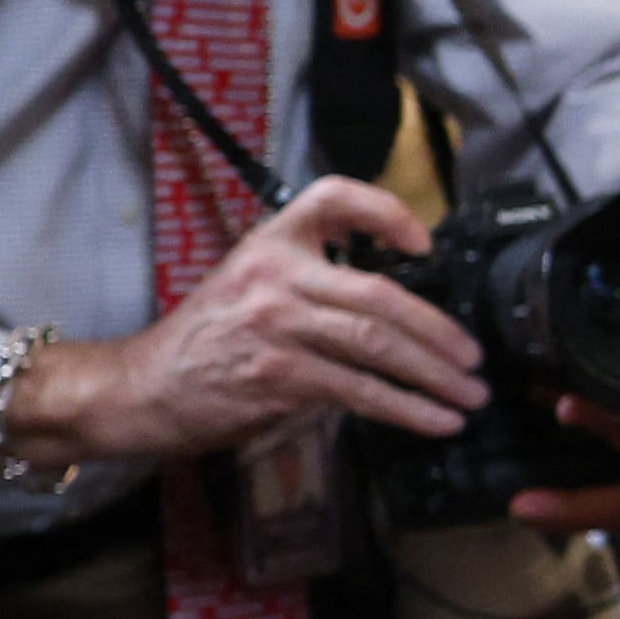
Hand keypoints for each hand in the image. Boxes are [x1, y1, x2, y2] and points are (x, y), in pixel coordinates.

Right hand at [43, 176, 479, 461]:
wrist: (146, 387)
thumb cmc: (209, 339)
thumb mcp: (250, 282)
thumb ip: (313, 280)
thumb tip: (397, 309)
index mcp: (271, 241)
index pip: (332, 197)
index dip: (385, 211)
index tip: (423, 242)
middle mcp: (276, 274)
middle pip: (379, 294)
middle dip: (438, 331)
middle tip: (474, 357)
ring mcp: (277, 325)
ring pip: (377, 344)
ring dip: (434, 375)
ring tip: (469, 394)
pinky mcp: (279, 376)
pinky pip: (359, 391)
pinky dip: (407, 409)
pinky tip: (437, 421)